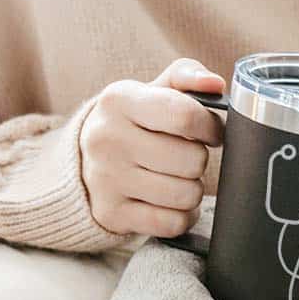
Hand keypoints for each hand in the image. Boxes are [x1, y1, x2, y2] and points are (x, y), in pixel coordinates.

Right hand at [80, 58, 224, 236]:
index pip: (185, 116)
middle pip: (192, 160)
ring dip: (192, 188)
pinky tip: (170, 202)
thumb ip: (187, 76)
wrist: (83, 159)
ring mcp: (106, 180)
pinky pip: (172, 223)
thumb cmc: (133, 121)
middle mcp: (107, 139)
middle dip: (199, 159)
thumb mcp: (152, 90)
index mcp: (119, 100)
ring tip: (176, 177)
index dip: (211, 127)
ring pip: (186, 195)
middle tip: (186, 156)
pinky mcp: (110, 214)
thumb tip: (215, 84)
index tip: (211, 131)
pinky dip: (181, 216)